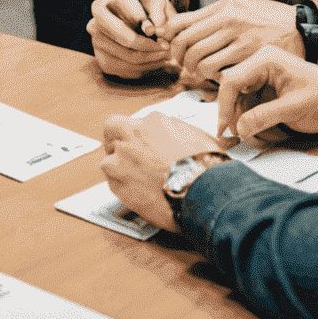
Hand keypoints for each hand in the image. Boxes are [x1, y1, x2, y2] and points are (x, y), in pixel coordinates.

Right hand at [88, 0, 174, 78]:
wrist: (132, 15)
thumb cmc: (143, 2)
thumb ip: (156, 9)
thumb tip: (154, 29)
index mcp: (102, 4)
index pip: (122, 16)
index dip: (145, 21)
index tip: (161, 30)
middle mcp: (94, 24)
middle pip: (125, 38)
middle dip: (150, 45)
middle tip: (166, 47)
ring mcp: (97, 44)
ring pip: (128, 57)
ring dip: (151, 58)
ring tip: (165, 55)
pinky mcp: (103, 61)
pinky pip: (126, 70)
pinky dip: (145, 67)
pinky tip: (155, 60)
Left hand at [100, 112, 228, 233]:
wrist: (205, 190)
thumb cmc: (208, 167)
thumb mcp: (200, 139)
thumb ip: (182, 135)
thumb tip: (186, 139)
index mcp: (156, 122)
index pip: (138, 124)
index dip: (139, 138)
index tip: (144, 149)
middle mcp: (135, 133)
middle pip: (112, 129)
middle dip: (115, 142)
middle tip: (127, 160)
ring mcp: (123, 155)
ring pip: (109, 160)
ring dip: (120, 171)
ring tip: (137, 185)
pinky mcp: (118, 178)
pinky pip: (112, 182)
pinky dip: (122, 190)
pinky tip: (138, 196)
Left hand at [167, 0, 301, 88]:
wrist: (304, 29)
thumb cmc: (269, 19)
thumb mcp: (240, 7)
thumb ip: (213, 16)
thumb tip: (179, 27)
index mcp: (223, 7)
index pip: (180, 23)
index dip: (170, 39)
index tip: (172, 47)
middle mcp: (229, 21)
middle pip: (185, 44)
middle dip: (180, 59)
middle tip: (184, 65)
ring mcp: (240, 40)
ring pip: (200, 62)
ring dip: (196, 72)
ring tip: (201, 74)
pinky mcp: (251, 59)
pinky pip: (221, 73)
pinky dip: (214, 79)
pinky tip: (219, 78)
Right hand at [216, 46, 317, 143]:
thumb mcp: (295, 108)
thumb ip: (265, 116)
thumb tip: (239, 128)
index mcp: (266, 59)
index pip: (232, 80)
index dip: (224, 105)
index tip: (224, 129)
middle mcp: (259, 64)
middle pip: (230, 88)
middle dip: (231, 113)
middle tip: (234, 137)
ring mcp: (261, 76)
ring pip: (237, 99)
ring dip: (240, 119)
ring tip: (252, 137)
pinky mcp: (264, 89)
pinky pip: (247, 104)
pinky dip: (248, 119)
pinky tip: (257, 131)